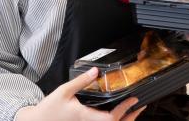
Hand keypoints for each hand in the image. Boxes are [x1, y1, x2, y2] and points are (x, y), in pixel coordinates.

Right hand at [15, 67, 146, 120]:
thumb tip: (96, 71)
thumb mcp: (64, 91)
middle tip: (139, 106)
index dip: (125, 109)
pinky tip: (117, 116)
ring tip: (133, 112)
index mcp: (85, 116)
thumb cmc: (49, 109)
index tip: (133, 100)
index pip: (111, 117)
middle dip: (130, 118)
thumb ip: (81, 81)